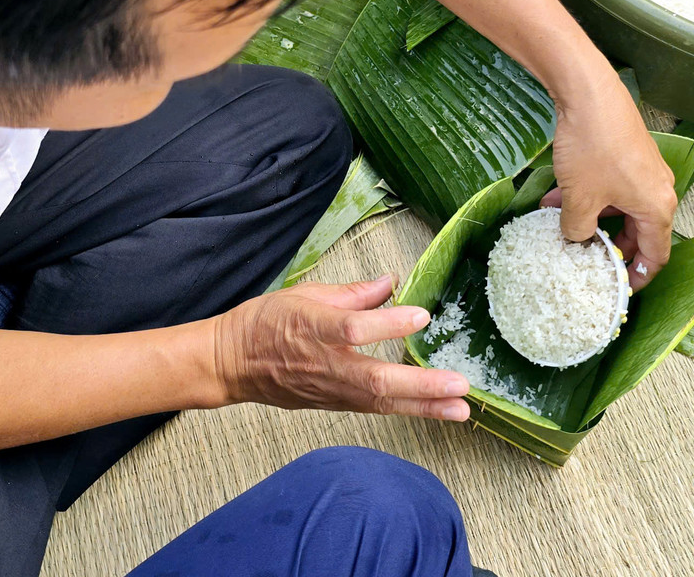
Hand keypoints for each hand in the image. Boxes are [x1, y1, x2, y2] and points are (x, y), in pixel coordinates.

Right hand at [211, 275, 470, 420]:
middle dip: (421, 385)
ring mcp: (329, 389)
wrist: (231, 364)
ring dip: (424, 406)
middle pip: (375, 379)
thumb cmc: (265, 322)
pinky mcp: (332, 404)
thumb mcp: (305, 293)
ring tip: (461, 409)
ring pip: (380, 402)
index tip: (421, 315)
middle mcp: (324, 363)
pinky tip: (436, 410)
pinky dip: (407, 409)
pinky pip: (374, 408)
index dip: (388, 324)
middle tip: (459, 384)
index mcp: (313, 326)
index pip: (354, 328)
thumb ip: (354, 293)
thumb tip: (392, 283)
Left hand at [542, 75, 677, 289]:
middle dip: (607, 246)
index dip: (638, 276)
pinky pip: (611, 186)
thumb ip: (578, 231)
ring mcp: (644, 170)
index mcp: (657, 208)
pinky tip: (555, 198)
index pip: (655, 255)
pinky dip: (589, 196)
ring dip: (591, 218)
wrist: (589, 94)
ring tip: (558, 226)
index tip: (619, 288)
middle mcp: (658, 190)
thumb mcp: (580, 200)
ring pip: (619, 207)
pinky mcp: (627, 154)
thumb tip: (576, 240)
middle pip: (637, 232)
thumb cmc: (592, 149)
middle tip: (583, 259)